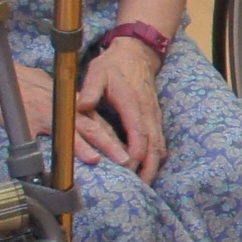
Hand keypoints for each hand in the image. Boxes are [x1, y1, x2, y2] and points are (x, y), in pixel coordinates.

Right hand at [4, 61, 129, 170]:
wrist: (5, 78)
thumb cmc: (35, 88)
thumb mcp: (63, 97)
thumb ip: (79, 112)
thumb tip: (96, 128)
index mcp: (76, 106)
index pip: (101, 123)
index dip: (117, 139)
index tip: (132, 153)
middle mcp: (65, 112)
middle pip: (92, 128)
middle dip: (109, 145)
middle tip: (125, 160)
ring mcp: (45, 117)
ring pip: (67, 133)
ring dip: (82, 147)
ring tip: (95, 159)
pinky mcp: (25, 123)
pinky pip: (33, 141)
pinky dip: (41, 155)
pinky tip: (47, 168)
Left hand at [77, 38, 167, 181]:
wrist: (137, 54)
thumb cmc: (114, 65)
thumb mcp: (97, 73)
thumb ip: (89, 90)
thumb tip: (81, 106)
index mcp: (133, 104)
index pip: (138, 134)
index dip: (135, 154)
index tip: (126, 169)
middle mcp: (147, 113)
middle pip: (154, 147)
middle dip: (149, 168)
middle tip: (141, 187)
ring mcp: (154, 116)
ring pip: (160, 146)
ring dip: (154, 166)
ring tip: (145, 184)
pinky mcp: (155, 118)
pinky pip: (160, 142)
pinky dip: (157, 158)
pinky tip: (149, 168)